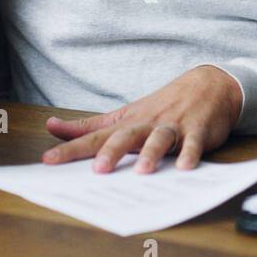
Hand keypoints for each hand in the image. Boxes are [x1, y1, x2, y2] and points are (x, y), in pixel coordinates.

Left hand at [42, 65, 243, 172]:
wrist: (209, 85)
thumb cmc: (163, 105)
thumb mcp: (124, 114)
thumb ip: (90, 125)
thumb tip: (52, 127)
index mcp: (128, 122)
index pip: (94, 137)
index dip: (71, 149)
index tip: (47, 161)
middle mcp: (147, 124)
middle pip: (126, 137)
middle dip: (112, 152)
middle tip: (98, 170)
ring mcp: (173, 126)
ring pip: (160, 139)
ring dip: (151, 154)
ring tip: (142, 171)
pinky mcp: (197, 131)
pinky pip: (193, 144)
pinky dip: (190, 154)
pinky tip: (185, 167)